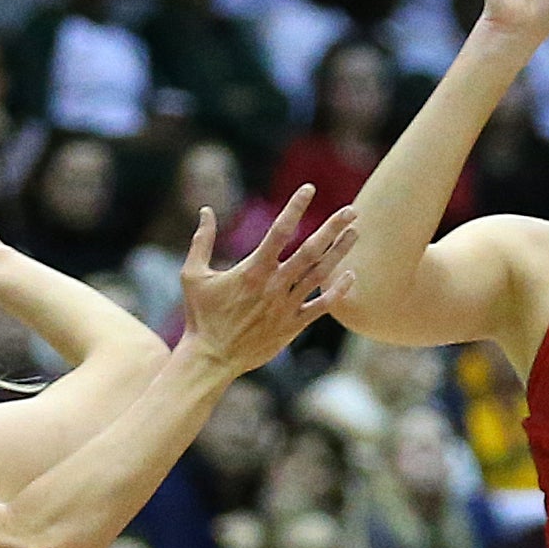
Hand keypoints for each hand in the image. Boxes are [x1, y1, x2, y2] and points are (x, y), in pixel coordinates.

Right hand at [176, 184, 357, 375]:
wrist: (212, 358)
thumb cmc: (201, 316)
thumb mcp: (193, 275)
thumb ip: (201, 241)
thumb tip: (205, 210)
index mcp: (253, 269)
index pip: (279, 230)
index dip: (296, 207)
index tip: (309, 189)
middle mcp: (275, 285)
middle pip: (310, 250)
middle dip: (333, 228)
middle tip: (352, 210)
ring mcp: (287, 306)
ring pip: (320, 274)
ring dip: (340, 252)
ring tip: (355, 232)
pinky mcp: (293, 326)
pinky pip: (322, 306)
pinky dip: (338, 291)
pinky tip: (351, 275)